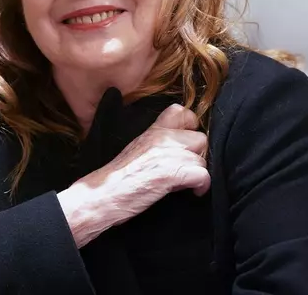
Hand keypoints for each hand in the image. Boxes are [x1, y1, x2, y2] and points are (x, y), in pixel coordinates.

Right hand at [58, 103, 209, 247]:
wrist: (103, 194)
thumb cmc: (118, 178)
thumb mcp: (137, 149)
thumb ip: (157, 144)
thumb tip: (178, 150)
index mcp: (153, 131)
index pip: (182, 112)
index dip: (191, 128)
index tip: (188, 144)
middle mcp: (162, 137)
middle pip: (200, 138)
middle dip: (197, 155)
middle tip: (186, 168)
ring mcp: (169, 154)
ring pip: (203, 158)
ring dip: (197, 172)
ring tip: (185, 182)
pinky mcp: (174, 173)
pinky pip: (203, 175)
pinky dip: (201, 186)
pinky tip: (193, 192)